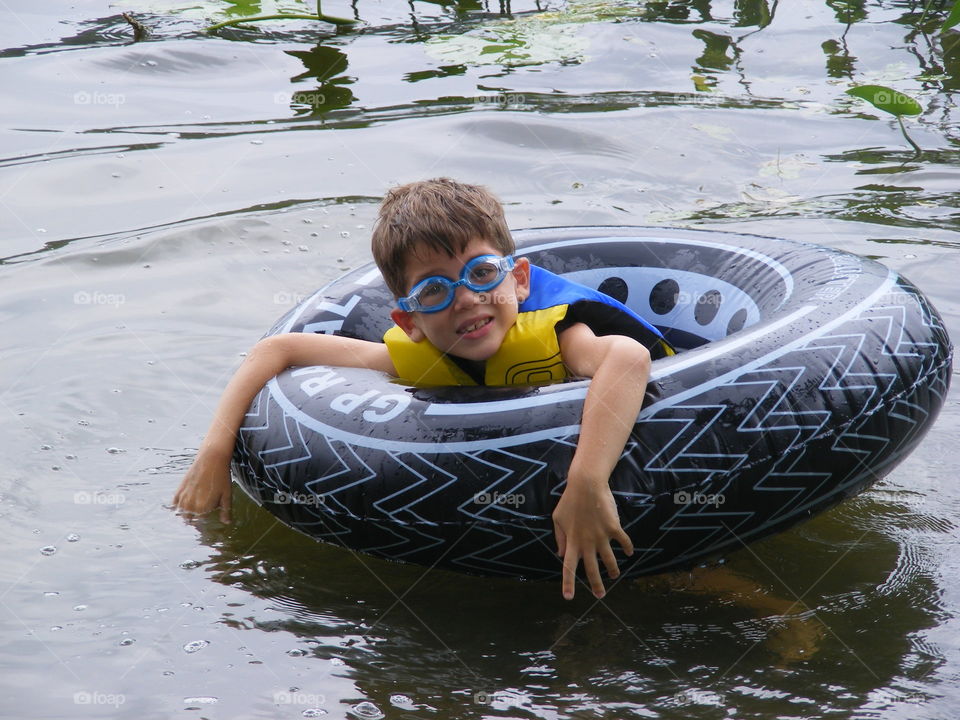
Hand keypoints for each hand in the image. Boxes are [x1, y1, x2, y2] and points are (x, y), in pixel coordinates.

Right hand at [172, 449, 232, 522]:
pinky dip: (177, 506)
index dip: (205, 521)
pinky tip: (182, 506)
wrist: (211, 458)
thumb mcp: (227, 495)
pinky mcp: (179, 489)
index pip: (201, 522)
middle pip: (189, 519)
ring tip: (192, 513)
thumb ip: (226, 511)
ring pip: (181, 513)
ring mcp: (183, 497)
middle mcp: (190, 504)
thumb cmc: (221, 477)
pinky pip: (174, 503)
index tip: (208, 520)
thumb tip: (226, 522)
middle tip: (201, 516)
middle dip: (194, 520)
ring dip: (186, 514)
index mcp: (203, 508)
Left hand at [552, 478, 632, 599]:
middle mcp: (587, 543)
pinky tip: (629, 552)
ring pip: (609, 560)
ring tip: (615, 575)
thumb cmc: (570, 500)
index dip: (568, 583)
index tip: (569, 597)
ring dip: (613, 570)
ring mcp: (601, 536)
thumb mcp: (558, 519)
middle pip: (591, 569)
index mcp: (572, 541)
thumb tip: (560, 553)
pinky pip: (624, 541)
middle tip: (600, 595)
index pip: (568, 567)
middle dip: (596, 584)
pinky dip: (628, 548)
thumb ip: (559, 537)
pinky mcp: (614, 528)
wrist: (587, 485)